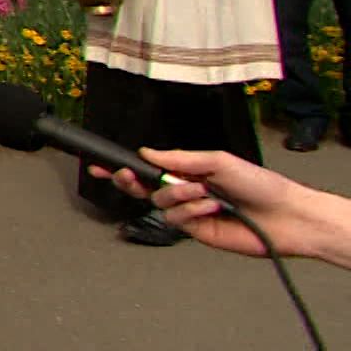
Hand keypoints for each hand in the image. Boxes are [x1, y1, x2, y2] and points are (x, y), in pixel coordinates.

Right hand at [91, 148, 346, 263]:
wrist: (285, 216)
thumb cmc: (259, 184)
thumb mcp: (218, 160)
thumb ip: (180, 158)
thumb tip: (148, 152)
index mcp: (188, 171)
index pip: (148, 168)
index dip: (123, 167)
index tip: (99, 164)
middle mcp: (184, 191)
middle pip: (142, 187)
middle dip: (131, 181)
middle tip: (127, 176)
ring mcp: (189, 212)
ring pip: (159, 203)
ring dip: (178, 196)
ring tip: (204, 193)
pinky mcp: (195, 231)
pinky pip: (177, 219)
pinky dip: (191, 211)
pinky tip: (212, 207)